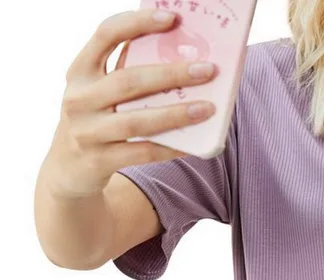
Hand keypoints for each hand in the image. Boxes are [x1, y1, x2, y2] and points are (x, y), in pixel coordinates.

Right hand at [43, 8, 217, 198]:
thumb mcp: (99, 92)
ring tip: (208, 108)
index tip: (172, 18)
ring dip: (176, 114)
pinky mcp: (99, 161)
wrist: (69, 170)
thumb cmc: (96, 121)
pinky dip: (170, 148)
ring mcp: (87, 132)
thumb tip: (180, 56)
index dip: (138, 23)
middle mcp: (79, 98)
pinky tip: (193, 146)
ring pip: (138, 121)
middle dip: (172, 74)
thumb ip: (127, 73)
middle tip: (207, 70)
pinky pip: (142, 153)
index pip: (106, 35)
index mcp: (80, 71)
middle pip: (130, 80)